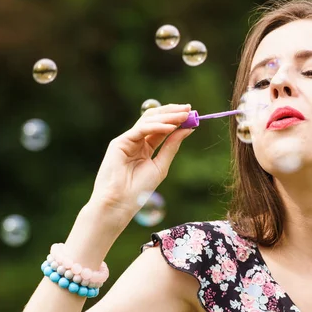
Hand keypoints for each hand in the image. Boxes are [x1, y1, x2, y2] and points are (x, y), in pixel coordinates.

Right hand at [89, 103, 193, 228]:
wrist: (120, 203)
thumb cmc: (139, 190)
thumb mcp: (160, 166)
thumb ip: (172, 147)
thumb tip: (187, 130)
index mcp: (145, 148)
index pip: (161, 128)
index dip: (176, 120)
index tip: (192, 114)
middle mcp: (136, 141)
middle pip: (155, 120)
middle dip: (172, 113)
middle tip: (189, 109)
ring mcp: (127, 140)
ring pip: (148, 121)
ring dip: (167, 116)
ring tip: (184, 116)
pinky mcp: (119, 142)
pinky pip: (141, 130)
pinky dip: (156, 127)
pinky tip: (170, 128)